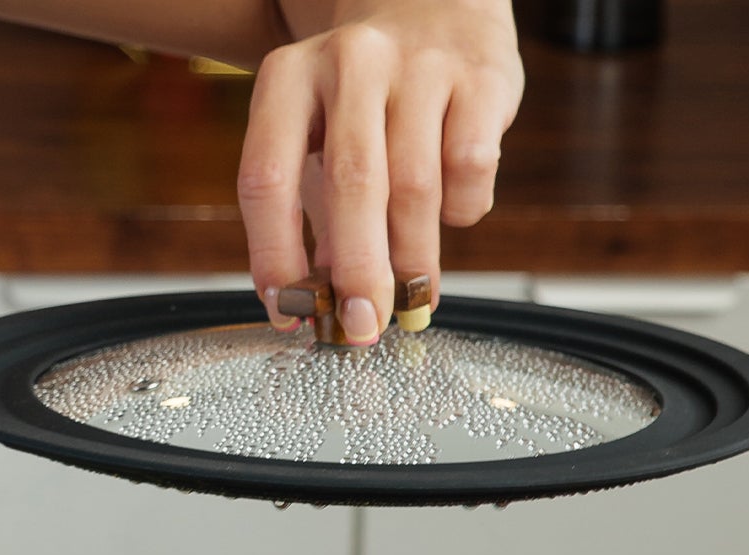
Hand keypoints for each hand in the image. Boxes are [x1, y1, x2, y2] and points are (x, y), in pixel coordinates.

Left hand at [240, 0, 523, 342]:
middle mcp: (350, 62)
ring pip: (414, 186)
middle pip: (350, 185)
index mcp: (289, 79)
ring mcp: (418, 63)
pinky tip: (451, 217)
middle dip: (357, 272)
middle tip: (361, 328)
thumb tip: (322, 307)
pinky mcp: (482, 75)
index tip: (288, 313)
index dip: (273, 256)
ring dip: (412, 260)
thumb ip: (316, 221)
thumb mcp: (320, 145)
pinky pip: (470, 168)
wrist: (437, 4)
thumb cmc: (365, 101)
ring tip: (410, 300)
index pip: (266, 179)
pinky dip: (461, 211)